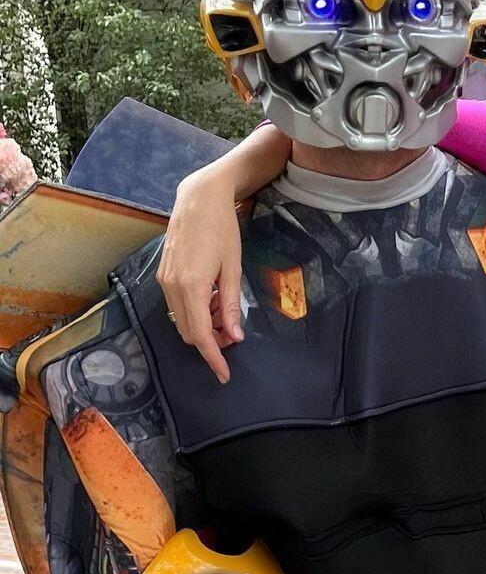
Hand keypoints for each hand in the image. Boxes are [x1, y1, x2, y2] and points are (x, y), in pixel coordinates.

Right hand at [157, 173, 244, 382]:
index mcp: (191, 286)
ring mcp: (164, 280)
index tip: (224, 374)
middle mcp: (171, 286)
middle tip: (233, 333)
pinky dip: (195, 310)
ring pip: (182, 319)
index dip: (213, 357)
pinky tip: (212, 298)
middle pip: (188, 332)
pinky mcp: (162, 274)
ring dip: (203, 324)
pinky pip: (178, 304)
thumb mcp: (233, 268)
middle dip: (211, 340)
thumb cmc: (222, 229)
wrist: (199, 199)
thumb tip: (234, 336)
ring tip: (224, 310)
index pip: (200, 335)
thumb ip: (231, 305)